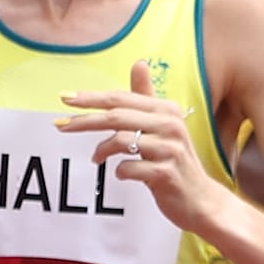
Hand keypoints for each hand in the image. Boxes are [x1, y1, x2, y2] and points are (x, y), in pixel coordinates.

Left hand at [62, 61, 218, 231]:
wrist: (201, 200)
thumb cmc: (175, 161)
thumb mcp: (164, 125)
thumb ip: (147, 97)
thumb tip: (139, 62)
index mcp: (167, 110)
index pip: (121, 98)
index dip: (91, 98)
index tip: (65, 98)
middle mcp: (170, 125)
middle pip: (116, 116)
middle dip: (85, 120)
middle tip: (62, 125)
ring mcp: (169, 149)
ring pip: (120, 140)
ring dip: (101, 150)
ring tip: (96, 158)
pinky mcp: (166, 173)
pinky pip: (129, 168)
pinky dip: (120, 172)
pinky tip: (123, 174)